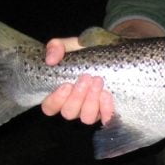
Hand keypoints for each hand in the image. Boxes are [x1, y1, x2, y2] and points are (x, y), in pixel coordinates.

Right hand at [40, 19, 164, 125]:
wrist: (114, 53)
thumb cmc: (88, 52)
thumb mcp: (72, 45)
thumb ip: (57, 47)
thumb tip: (51, 60)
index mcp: (62, 93)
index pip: (49, 108)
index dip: (55, 100)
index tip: (66, 84)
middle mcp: (75, 105)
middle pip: (68, 113)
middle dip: (77, 96)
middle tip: (87, 77)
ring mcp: (91, 111)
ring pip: (86, 118)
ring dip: (91, 101)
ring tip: (98, 81)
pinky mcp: (107, 112)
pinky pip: (105, 119)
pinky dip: (105, 109)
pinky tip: (107, 94)